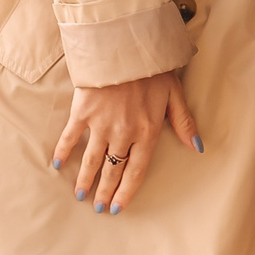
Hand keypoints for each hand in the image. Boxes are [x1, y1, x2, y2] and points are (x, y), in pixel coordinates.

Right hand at [52, 70, 197, 213]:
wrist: (126, 46)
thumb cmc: (154, 68)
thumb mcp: (175, 93)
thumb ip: (183, 122)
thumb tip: (197, 147)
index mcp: (147, 132)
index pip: (136, 171)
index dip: (126, 192)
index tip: (118, 208)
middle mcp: (123, 133)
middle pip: (112, 170)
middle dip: (105, 191)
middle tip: (98, 208)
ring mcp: (101, 124)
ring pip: (91, 160)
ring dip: (85, 180)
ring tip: (80, 195)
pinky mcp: (82, 112)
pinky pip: (70, 138)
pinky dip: (63, 152)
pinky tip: (57, 165)